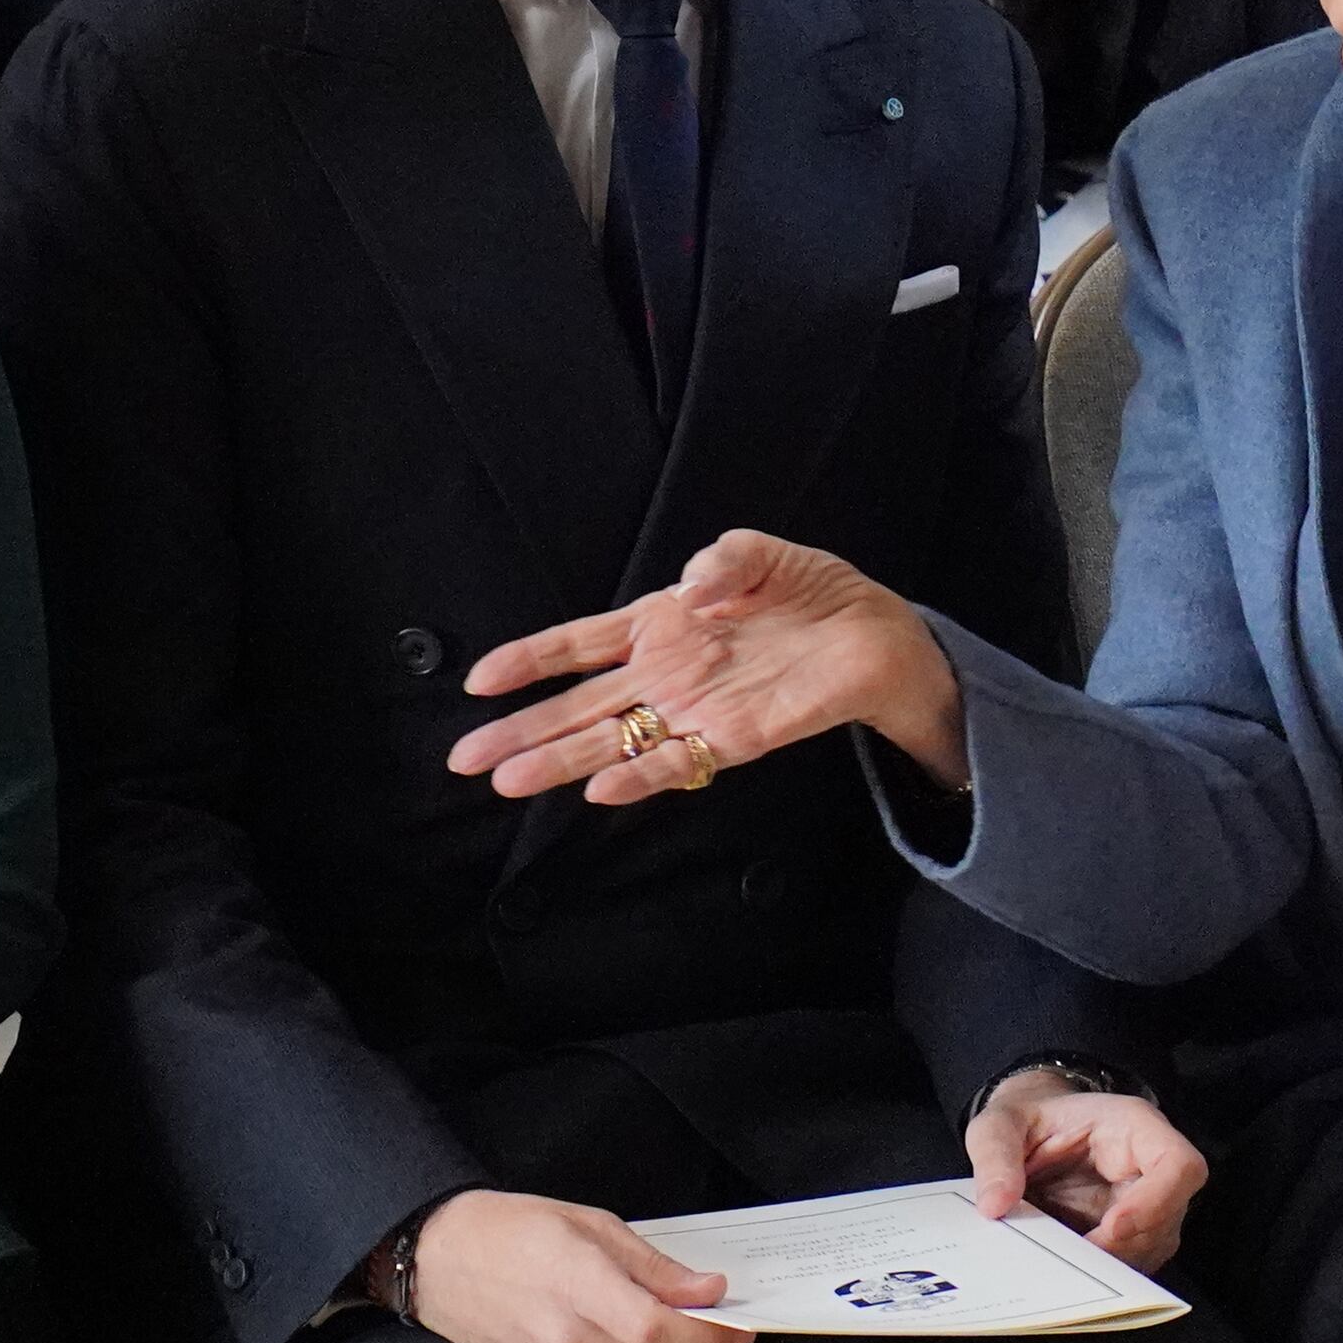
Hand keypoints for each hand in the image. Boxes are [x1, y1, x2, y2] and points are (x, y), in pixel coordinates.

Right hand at [399, 1189, 756, 1342]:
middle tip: (721, 1311)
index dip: (714, 1334)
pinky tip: (627, 1327)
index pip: (665, 1331)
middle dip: (704, 1339)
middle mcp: (570, 1342)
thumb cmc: (507, 1231)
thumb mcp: (589, 1226)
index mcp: (580, 1289)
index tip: (744, 1324)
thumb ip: (654, 1266)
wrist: (437, 1264)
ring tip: (667, 1309)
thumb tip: (707, 1291)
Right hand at [449, 530, 970, 804]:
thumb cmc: (812, 594)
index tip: (478, 682)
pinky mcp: (733, 737)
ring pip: (610, 742)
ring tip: (508, 782)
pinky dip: (639, 775)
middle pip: (576, 707)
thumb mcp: (763, 553)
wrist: (877, 636)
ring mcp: (694, 709)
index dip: (528, 660)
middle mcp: (667, 674)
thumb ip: (722, 560)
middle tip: (464, 759)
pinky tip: (600, 790)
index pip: (579, 644)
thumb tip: (687, 586)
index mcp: (661, 625)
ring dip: (560, 762)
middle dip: (518, 732)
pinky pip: (676, 761)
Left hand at [963, 1072, 1208, 1271]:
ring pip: (1153, 1246)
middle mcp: (1150, 1167)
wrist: (1029, 1131)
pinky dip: (1102, 1274)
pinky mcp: (1130, 1234)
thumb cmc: (1026, 1120)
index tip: (1112, 1227)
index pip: (1179, 1164)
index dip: (1156, 1201)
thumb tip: (995, 1206)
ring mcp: (1146, 1204)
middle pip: (1169, 1216)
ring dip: (1112, 1264)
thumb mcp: (999, 1124)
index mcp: (1133, 1127)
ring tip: (1062, 1267)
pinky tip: (1066, 1272)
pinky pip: (1131, 1262)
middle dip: (1124, 1246)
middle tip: (1073, 1260)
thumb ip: (995, 1156)